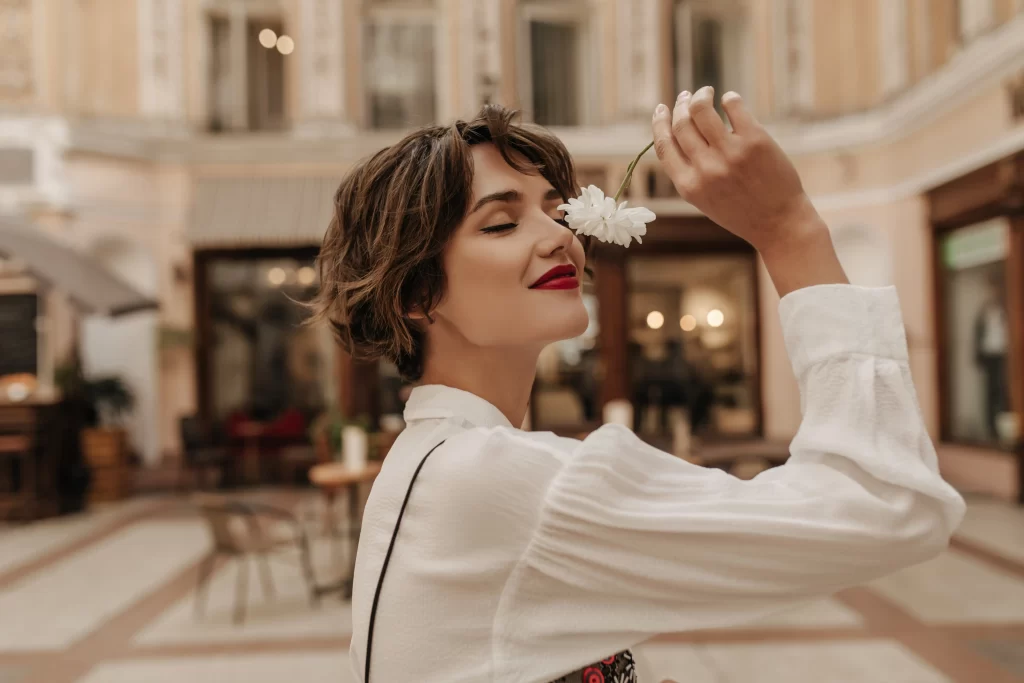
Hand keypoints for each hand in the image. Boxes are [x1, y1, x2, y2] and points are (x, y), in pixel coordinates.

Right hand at [652, 87, 846, 295]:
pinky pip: (733, 106)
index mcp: (689, 186)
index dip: (659, 123)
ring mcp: (730, 153)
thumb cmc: (741, 211)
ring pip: (702, 110)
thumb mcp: (704, 199)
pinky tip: (729, 100)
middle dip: (680, 105)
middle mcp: (706, 169)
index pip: (664, 145)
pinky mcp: (755, 141)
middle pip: (681, 124)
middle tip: (686, 97)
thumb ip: (689, 170)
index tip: (661, 109)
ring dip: (701, 95)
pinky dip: (728, 99)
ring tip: (706, 92)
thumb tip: (680, 129)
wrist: (778, 223)